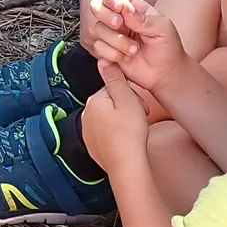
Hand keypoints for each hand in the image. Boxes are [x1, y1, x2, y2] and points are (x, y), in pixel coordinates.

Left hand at [81, 60, 151, 177]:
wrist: (126, 165)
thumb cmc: (130, 133)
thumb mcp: (127, 99)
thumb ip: (115, 78)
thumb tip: (103, 60)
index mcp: (94, 101)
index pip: (114, 88)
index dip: (131, 96)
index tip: (140, 106)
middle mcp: (86, 114)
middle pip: (111, 103)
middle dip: (127, 108)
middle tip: (139, 118)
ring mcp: (87, 131)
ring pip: (109, 118)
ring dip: (123, 120)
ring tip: (134, 131)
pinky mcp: (92, 145)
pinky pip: (106, 133)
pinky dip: (116, 134)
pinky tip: (126, 140)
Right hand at [86, 0, 190, 92]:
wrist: (164, 74)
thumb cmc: (167, 47)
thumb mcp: (162, 28)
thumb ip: (143, 18)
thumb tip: (125, 7)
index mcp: (133, 7)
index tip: (119, 7)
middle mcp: (120, 18)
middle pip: (97, 7)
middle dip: (106, 16)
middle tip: (120, 25)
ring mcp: (112, 34)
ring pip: (98, 29)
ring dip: (116, 40)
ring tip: (134, 49)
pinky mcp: (106, 50)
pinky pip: (98, 47)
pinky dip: (111, 53)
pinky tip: (125, 57)